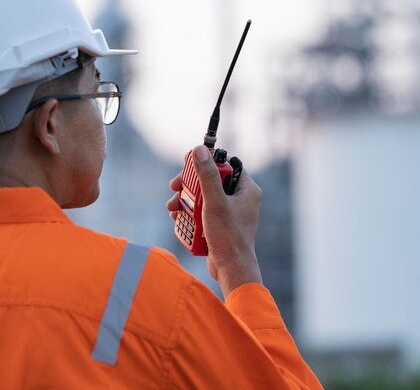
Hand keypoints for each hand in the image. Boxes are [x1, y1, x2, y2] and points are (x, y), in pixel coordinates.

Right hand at [167, 145, 262, 297]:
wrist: (231, 269)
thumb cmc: (228, 237)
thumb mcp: (214, 203)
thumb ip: (207, 176)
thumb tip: (200, 150)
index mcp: (246, 189)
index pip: (226, 165)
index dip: (207, 162)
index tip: (189, 163)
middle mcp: (240, 199)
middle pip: (211, 181)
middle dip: (190, 185)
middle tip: (174, 187)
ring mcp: (230, 213)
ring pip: (204, 197)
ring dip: (185, 200)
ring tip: (172, 207)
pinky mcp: (221, 225)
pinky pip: (203, 212)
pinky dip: (189, 213)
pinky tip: (177, 217)